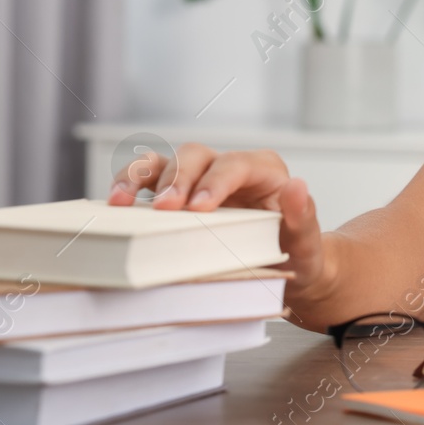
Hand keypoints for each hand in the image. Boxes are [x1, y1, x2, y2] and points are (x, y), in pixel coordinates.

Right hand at [108, 143, 331, 298]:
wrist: (285, 268)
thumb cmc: (297, 255)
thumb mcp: (308, 245)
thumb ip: (304, 218)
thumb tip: (298, 186)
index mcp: (265, 171)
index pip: (237, 165)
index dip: (216, 181)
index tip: (198, 208)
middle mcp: (229, 167)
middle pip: (198, 156)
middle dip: (178, 178)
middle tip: (166, 208)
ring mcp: (200, 178)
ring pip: (166, 161)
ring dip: (142, 177)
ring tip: (122, 202)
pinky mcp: (178, 194)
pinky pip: (149, 180)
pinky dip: (130, 185)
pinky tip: (115, 203)